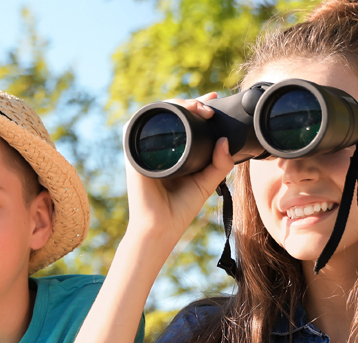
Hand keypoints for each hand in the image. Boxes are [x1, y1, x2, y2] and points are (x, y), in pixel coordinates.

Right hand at [125, 92, 239, 242]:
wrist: (160, 228)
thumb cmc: (180, 209)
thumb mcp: (207, 181)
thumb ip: (220, 163)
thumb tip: (224, 140)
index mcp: (174, 152)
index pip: (184, 121)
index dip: (197, 107)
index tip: (213, 99)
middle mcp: (157, 147)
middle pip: (170, 113)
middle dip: (189, 102)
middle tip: (208, 104)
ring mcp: (144, 149)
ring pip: (155, 114)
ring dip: (174, 103)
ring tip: (194, 106)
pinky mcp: (132, 153)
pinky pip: (136, 125)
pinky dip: (152, 112)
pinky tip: (171, 110)